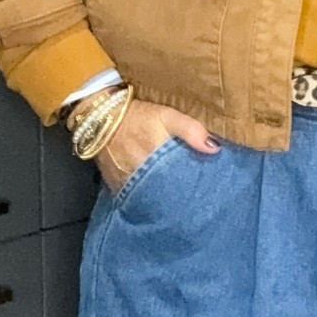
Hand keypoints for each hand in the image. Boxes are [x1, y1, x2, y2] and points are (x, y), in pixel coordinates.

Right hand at [92, 98, 217, 194]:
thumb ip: (190, 130)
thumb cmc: (138, 117)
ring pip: (151, 198)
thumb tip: (215, 149)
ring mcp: (127, 184)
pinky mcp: (116, 187)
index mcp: (156, 160)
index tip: (204, 191)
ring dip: (163, 199)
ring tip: (177, 200)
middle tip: (194, 199)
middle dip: (180, 197)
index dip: (193, 189)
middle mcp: (140, 176)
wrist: (101, 118)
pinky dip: (145, 197)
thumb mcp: (166, 116)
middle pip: (167, 194)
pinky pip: (135, 197)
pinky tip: (156, 197)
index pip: (180, 183)